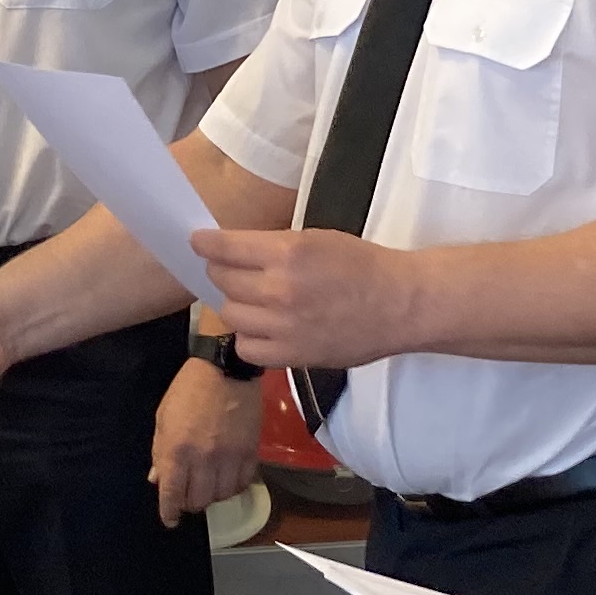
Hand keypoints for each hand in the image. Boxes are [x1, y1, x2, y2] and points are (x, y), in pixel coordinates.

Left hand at [148, 358, 263, 523]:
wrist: (225, 369)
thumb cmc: (188, 390)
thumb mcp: (163, 418)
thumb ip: (160, 451)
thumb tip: (157, 479)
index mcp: (176, 450)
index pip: (172, 494)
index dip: (169, 512)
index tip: (170, 519)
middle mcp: (203, 459)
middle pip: (198, 501)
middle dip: (190, 503)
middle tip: (189, 494)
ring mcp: (229, 457)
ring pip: (221, 496)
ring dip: (212, 495)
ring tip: (208, 484)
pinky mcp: (250, 452)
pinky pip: (242, 483)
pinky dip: (233, 486)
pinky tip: (227, 477)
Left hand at [192, 225, 417, 370]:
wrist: (399, 304)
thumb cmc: (362, 265)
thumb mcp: (316, 239)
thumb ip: (272, 247)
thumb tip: (231, 252)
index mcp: (288, 252)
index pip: (226, 248)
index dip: (205, 244)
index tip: (196, 242)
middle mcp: (280, 289)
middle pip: (223, 280)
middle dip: (222, 272)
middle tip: (234, 272)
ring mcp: (284, 325)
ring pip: (230, 314)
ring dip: (236, 304)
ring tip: (253, 301)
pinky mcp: (292, 355)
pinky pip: (246, 347)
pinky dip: (248, 336)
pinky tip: (263, 327)